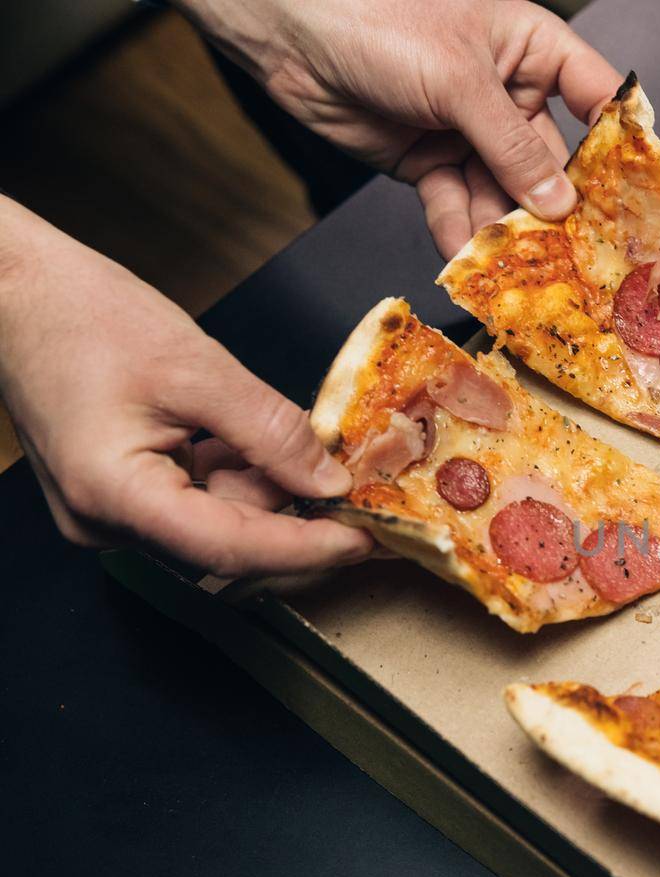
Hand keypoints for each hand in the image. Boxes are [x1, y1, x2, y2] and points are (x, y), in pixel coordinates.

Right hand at [0, 200, 369, 575]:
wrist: (15, 288)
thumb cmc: (82, 315)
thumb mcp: (196, 368)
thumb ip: (270, 430)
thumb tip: (330, 480)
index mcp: (114, 495)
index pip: (230, 547)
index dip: (306, 549)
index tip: (366, 540)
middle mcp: (106, 519)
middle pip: (227, 541)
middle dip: (299, 517)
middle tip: (367, 497)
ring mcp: (111, 508)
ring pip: (219, 517)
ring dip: (274, 490)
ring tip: (324, 453)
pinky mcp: (122, 488)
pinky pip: (198, 494)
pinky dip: (243, 472)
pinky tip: (273, 443)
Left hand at [178, 0, 622, 255]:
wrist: (284, 29)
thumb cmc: (377, 17)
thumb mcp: (458, 80)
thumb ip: (513, 146)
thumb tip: (559, 204)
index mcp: (529, 48)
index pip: (594, 95)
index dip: (620, 142)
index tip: (640, 195)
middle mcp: (505, 91)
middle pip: (550, 159)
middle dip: (557, 207)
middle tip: (576, 254)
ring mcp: (466, 128)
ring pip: (503, 190)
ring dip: (507, 229)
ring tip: (520, 269)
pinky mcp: (427, 160)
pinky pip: (457, 203)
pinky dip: (460, 231)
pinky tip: (467, 258)